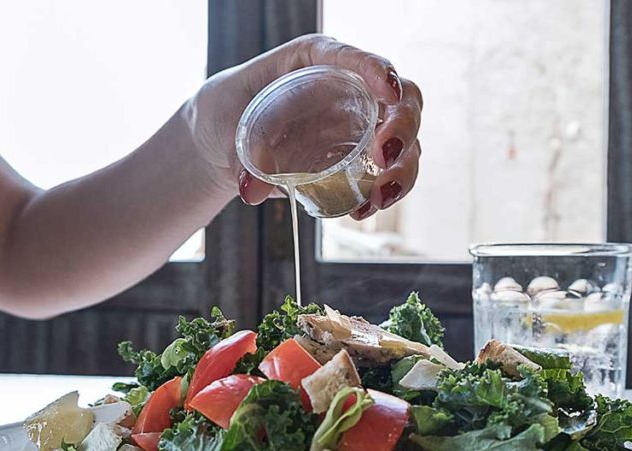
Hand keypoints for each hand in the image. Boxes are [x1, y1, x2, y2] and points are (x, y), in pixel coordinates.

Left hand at [185, 34, 422, 219]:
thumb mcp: (226, 126)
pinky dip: (386, 192)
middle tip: (384, 156)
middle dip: (403, 126)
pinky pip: (389, 173)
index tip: (387, 91)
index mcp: (317, 61)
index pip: (355, 59)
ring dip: (402, 170)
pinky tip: (363, 210)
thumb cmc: (227, 113)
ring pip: (406, 140)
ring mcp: (362, 125)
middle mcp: (350, 89)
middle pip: (401, 98)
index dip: (377, 70)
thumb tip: (252, 191)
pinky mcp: (362, 159)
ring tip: (379, 197)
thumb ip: (240, 156)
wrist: (225, 142)